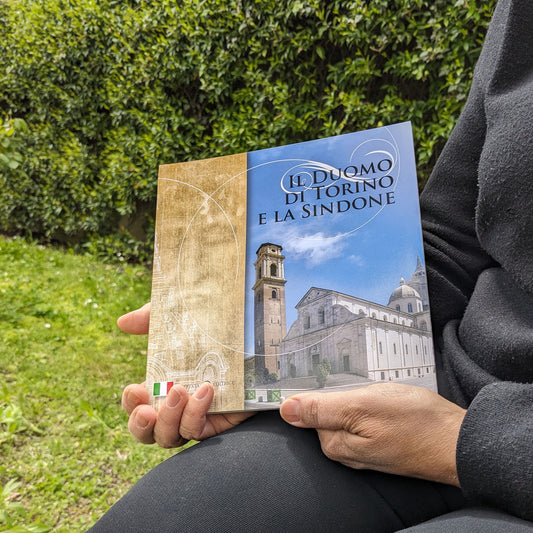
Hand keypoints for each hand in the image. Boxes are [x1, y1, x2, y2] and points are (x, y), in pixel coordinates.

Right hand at [118, 304, 252, 447]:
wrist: (253, 326)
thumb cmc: (213, 325)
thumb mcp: (180, 317)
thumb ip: (151, 318)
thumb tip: (123, 322)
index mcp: (164, 385)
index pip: (138, 407)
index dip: (131, 405)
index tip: (134, 389)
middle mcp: (179, 406)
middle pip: (149, 433)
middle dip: (140, 425)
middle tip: (147, 409)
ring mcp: (200, 415)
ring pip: (171, 438)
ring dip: (169, 419)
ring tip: (179, 391)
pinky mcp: (222, 420)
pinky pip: (200, 431)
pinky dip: (195, 415)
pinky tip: (205, 390)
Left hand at [280, 383, 465, 485]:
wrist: (459, 442)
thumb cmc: (416, 423)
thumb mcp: (364, 406)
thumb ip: (323, 408)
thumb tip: (286, 409)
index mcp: (335, 442)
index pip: (309, 409)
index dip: (320, 388)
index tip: (335, 376)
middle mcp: (345, 451)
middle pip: (328, 411)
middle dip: (342, 392)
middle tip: (366, 385)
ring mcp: (363, 449)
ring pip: (347, 412)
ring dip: (359, 397)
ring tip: (381, 393)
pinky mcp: (379, 443)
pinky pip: (364, 418)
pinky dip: (370, 405)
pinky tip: (386, 401)